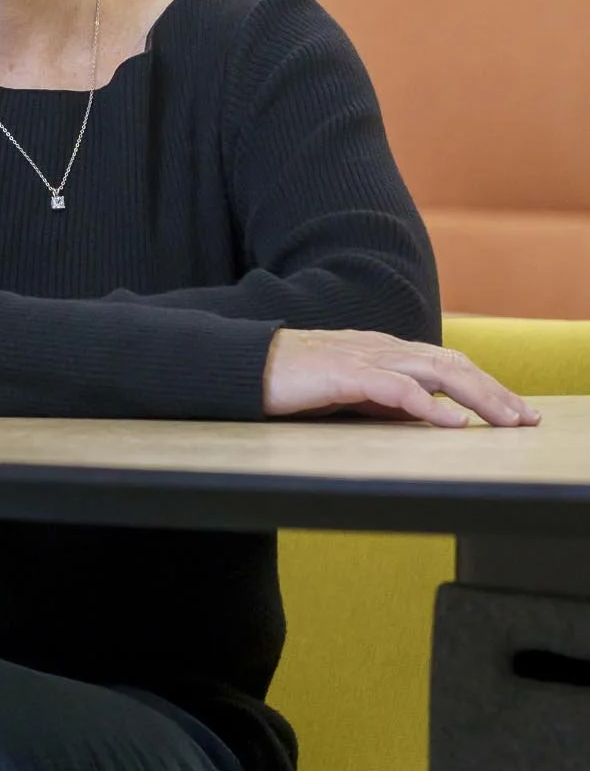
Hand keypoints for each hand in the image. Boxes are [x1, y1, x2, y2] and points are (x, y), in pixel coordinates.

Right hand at [262, 327, 541, 427]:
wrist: (244, 366)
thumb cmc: (292, 382)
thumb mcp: (351, 393)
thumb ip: (387, 400)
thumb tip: (426, 417)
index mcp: (385, 350)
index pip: (448, 362)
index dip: (485, 384)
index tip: (513, 410)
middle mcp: (383, 348)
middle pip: (453, 364)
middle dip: (494, 391)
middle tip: (525, 419)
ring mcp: (365, 357)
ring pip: (437, 372)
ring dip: (477, 397)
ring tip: (505, 420)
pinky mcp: (345, 373)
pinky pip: (397, 388)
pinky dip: (429, 405)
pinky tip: (451, 422)